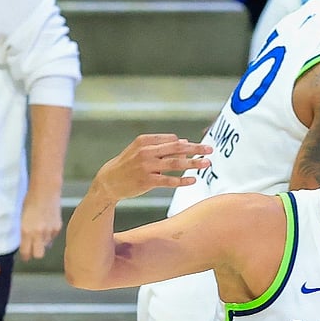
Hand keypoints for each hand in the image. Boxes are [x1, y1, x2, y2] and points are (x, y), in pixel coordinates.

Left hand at [19, 189, 62, 261]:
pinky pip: (53, 237)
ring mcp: (50, 231)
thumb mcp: (21, 217)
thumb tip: (25, 241)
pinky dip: (49, 234)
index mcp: (26, 231)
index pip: (26, 252)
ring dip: (42, 242)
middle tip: (32, 248)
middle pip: (39, 255)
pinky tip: (47, 225)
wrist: (46, 190)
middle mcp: (38, 233)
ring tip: (40, 231)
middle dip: (35, 253)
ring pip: (46, 245)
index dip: (25, 255)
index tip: (25, 255)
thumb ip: (24, 231)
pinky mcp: (58, 227)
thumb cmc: (30, 200)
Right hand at [92, 134, 210, 202]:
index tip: (197, 149)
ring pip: (176, 164)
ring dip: (193, 163)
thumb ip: (161, 146)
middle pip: (177, 148)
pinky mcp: (147, 181)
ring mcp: (147, 166)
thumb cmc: (128, 164)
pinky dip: (182, 180)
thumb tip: (184, 143)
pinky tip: (193, 180)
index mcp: (145, 140)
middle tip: (210, 149)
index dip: (186, 144)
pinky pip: (169, 181)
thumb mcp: (140, 149)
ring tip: (206, 163)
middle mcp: (146, 151)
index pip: (172, 140)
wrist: (109, 181)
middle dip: (196, 148)